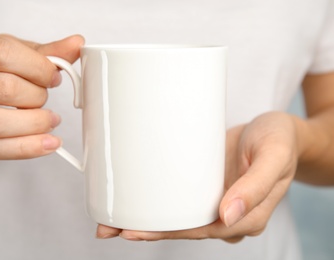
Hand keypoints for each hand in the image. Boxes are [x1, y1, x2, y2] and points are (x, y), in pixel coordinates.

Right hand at [0, 30, 83, 158]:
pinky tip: (45, 143)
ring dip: (34, 125)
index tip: (53, 76)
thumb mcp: (1, 53)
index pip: (1, 53)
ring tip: (50, 121)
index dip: (37, 67)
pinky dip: (24, 149)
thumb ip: (39, 52)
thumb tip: (75, 45)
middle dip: (36, 96)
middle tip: (44, 97)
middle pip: (2, 89)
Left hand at [96, 112, 298, 241]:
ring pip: (177, 216)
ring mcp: (214, 200)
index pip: (200, 230)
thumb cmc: (279, 140)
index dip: (167, 234)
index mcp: (245, 215)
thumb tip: (226, 215)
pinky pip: (179, 198)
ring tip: (109, 217)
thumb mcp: (274, 156)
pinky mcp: (204, 185)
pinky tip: (134, 197)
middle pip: (182, 228)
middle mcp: (226, 213)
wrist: (276, 130)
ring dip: (145, 218)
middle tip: (107, 227)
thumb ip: (256, 186)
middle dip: (146, 230)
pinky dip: (156, 200)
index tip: (134, 231)